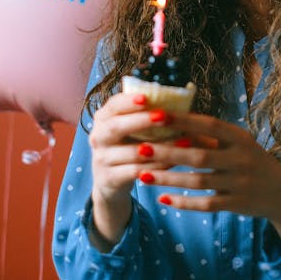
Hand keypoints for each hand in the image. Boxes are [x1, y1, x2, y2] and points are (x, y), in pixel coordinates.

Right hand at [88, 92, 173, 248]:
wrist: (110, 182)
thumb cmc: (127, 146)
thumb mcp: (129, 130)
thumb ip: (147, 115)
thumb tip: (183, 103)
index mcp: (103, 118)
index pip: (113, 105)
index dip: (129, 101)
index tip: (147, 97)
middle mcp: (97, 136)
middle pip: (116, 127)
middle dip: (141, 121)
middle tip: (164, 116)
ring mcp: (101, 159)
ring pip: (131, 152)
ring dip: (158, 147)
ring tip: (182, 141)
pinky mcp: (109, 179)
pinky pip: (135, 172)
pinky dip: (156, 167)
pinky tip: (174, 162)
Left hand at [135, 111, 280, 248]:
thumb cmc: (251, 159)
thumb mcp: (238, 142)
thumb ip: (211, 135)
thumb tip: (174, 120)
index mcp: (240, 137)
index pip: (208, 125)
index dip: (182, 121)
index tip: (156, 115)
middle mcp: (241, 159)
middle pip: (199, 155)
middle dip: (168, 152)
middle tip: (141, 147)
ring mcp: (239, 183)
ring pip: (198, 181)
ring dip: (169, 178)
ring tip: (142, 174)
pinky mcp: (236, 204)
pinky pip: (205, 204)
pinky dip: (183, 202)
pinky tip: (162, 198)